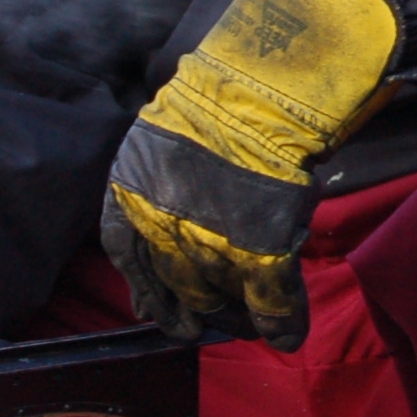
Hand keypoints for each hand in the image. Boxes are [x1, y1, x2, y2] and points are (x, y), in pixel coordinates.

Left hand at [100, 0, 402, 350]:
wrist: (268, 82)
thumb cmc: (225, 88)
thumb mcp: (166, 130)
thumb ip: (165, 176)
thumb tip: (184, 203)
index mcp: (130, 193)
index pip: (128, 258)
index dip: (148, 289)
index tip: (158, 309)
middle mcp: (159, 224)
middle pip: (174, 285)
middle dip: (190, 309)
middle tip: (206, 323)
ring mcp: (209, 240)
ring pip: (217, 297)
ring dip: (233, 318)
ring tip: (244, 327)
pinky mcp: (258, 247)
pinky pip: (269, 298)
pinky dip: (280, 321)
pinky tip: (287, 334)